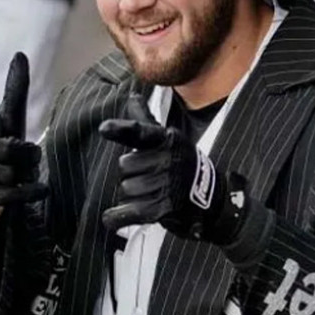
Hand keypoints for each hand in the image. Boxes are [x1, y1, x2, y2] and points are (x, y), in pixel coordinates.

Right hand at [0, 52, 47, 219]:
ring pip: (14, 174)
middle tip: (29, 158)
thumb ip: (14, 89)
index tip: (0, 127)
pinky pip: (13, 194)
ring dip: (28, 175)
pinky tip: (40, 190)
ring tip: (23, 174)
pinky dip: (31, 192)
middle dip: (29, 157)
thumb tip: (20, 54)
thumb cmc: (1, 144)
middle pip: (14, 152)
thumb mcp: (9, 117)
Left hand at [99, 95, 245, 241]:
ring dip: (133, 195)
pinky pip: (128, 212)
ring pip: (126, 189)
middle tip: (150, 178)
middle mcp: (167, 160)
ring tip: (152, 194)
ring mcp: (166, 184)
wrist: (211, 199)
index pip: (139, 133)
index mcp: (167, 139)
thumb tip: (132, 96)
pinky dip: (117, 217)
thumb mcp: (170, 140)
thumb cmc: (183, 165)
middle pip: (124, 166)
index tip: (104, 129)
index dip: (120, 130)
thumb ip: (145, 121)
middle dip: (132, 174)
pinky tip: (112, 218)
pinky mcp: (163, 208)